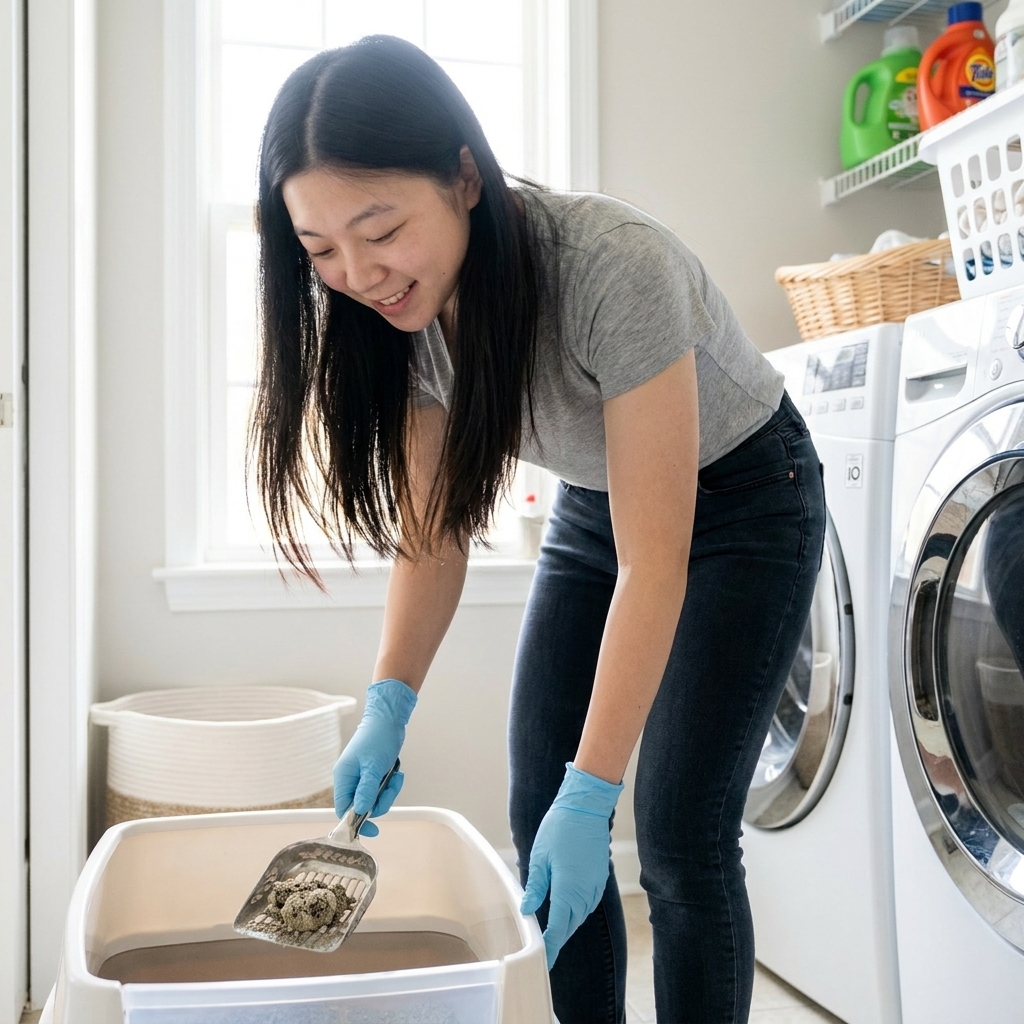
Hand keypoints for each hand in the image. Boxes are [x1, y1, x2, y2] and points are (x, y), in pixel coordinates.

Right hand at [333, 678, 416, 836]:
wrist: (389, 718)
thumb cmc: (378, 738)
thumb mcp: (373, 766)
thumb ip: (366, 790)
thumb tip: (361, 812)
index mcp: (343, 777)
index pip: (343, 809)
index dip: (355, 822)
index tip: (373, 829)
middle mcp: (351, 779)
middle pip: (362, 806)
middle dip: (380, 801)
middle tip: (390, 789)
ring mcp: (363, 777)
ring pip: (375, 799)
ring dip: (388, 792)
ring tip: (395, 777)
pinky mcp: (374, 774)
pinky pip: (382, 789)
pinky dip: (391, 785)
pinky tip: (397, 773)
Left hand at [520, 763, 623, 968]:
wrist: (586, 807)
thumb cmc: (560, 828)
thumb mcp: (540, 857)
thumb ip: (535, 887)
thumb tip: (527, 910)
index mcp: (568, 891)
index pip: (558, 929)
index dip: (550, 947)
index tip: (543, 961)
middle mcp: (585, 893)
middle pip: (570, 926)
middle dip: (558, 939)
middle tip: (545, 949)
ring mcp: (595, 886)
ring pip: (580, 916)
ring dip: (567, 925)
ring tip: (553, 932)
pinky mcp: (600, 878)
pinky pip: (588, 903)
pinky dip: (577, 911)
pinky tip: (567, 909)